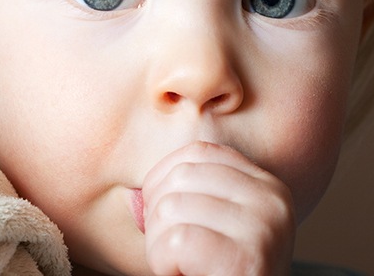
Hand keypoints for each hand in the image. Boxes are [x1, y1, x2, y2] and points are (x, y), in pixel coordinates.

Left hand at [143, 142, 294, 275]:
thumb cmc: (222, 268)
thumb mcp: (220, 221)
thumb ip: (197, 192)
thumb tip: (142, 185)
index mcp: (264, 184)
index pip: (199, 151)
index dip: (163, 174)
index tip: (156, 205)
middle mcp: (270, 198)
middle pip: (182, 175)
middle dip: (156, 210)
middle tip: (165, 242)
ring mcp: (262, 227)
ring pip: (172, 206)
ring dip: (156, 241)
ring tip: (175, 261)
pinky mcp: (246, 260)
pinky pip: (176, 240)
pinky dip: (162, 260)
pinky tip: (177, 272)